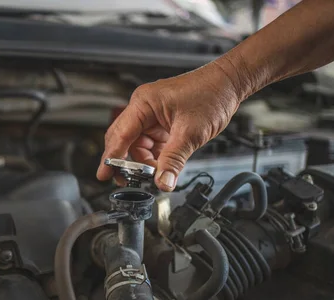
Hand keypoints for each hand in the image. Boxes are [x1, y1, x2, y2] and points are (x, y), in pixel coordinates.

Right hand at [97, 61, 242, 190]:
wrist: (230, 83)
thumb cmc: (211, 94)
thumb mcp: (191, 133)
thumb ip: (174, 160)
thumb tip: (163, 183)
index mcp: (144, 104)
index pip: (120, 135)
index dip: (111, 158)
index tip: (103, 175)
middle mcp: (143, 107)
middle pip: (123, 139)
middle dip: (125, 161)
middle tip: (127, 181)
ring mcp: (151, 114)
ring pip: (137, 144)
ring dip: (143, 160)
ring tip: (154, 173)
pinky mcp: (161, 120)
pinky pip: (150, 142)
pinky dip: (154, 155)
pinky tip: (162, 164)